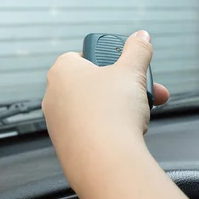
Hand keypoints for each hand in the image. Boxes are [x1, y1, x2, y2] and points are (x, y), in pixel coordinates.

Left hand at [42, 30, 169, 187]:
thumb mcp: (132, 71)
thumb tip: (141, 36)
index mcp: (62, 70)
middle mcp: (53, 96)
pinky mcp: (67, 147)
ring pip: (95, 108)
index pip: (83, 54)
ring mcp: (58, 124)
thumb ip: (138, 49)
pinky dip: (110, 130)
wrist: (106, 162)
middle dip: (124, 85)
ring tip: (142, 113)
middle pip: (94, 83)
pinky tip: (129, 134)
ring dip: (121, 108)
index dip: (109, 57)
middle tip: (145, 89)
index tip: (127, 63)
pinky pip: (92, 131)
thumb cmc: (112, 112)